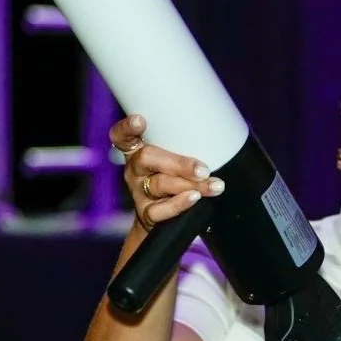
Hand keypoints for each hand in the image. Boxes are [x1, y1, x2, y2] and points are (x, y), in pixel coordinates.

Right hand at [108, 114, 223, 231]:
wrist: (163, 221)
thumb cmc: (175, 178)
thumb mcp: (175, 159)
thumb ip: (184, 148)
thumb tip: (217, 142)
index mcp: (138, 151)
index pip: (122, 136)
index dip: (127, 127)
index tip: (140, 120)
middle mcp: (134, 170)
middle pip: (146, 158)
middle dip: (179, 163)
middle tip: (204, 170)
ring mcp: (138, 191)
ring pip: (159, 184)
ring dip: (190, 184)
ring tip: (212, 186)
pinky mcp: (145, 213)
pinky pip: (159, 209)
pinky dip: (179, 203)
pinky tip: (194, 198)